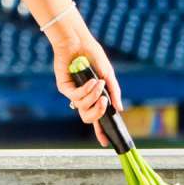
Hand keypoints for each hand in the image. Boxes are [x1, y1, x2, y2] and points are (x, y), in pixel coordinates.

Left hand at [46, 22, 123, 148]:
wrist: (78, 42)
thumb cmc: (92, 55)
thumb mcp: (108, 74)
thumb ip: (113, 92)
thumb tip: (119, 109)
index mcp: (93, 96)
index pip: (97, 117)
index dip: (101, 131)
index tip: (106, 142)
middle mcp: (83, 97)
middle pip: (88, 118)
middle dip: (98, 113)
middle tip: (104, 102)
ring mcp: (73, 93)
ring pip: (83, 108)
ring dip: (94, 96)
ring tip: (98, 83)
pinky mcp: (64, 87)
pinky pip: (76, 98)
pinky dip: (87, 90)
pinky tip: (92, 80)